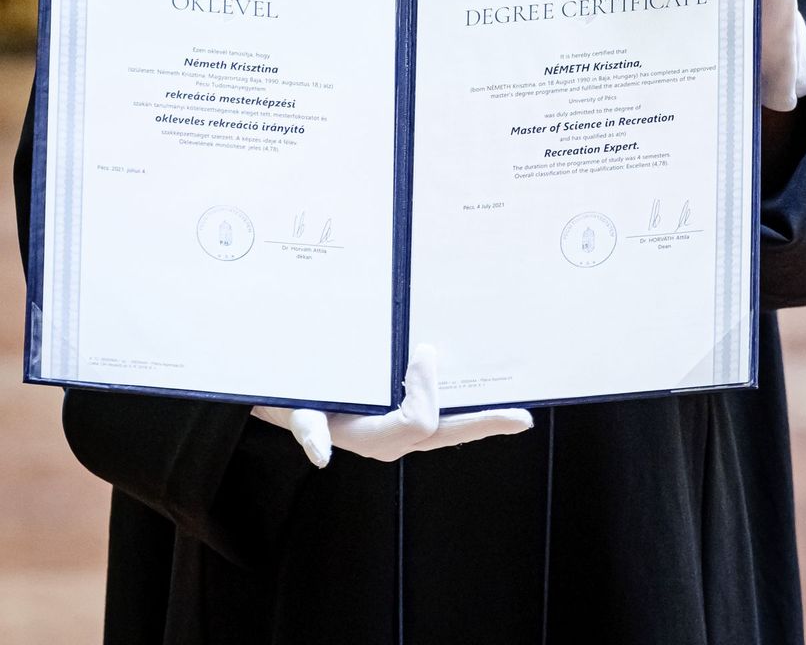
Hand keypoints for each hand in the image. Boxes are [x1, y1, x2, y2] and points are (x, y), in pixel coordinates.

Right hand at [253, 344, 531, 467]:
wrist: (283, 397)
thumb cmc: (295, 398)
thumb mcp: (299, 411)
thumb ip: (309, 428)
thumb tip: (322, 453)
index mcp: (374, 439)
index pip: (420, 422)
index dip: (427, 388)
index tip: (424, 351)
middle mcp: (393, 439)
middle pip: (448, 433)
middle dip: (485, 424)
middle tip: (522, 419)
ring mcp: (399, 431)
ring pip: (448, 428)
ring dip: (477, 418)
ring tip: (509, 411)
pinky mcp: (402, 417)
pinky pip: (439, 421)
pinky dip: (467, 419)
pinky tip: (497, 415)